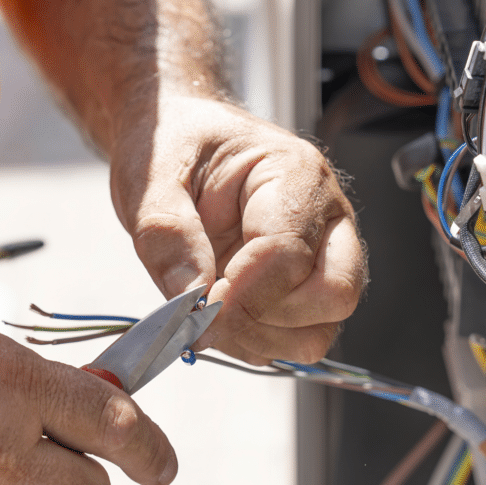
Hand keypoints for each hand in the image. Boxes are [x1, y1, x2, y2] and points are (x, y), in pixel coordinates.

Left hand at [109, 95, 367, 364]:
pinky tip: (219, 315)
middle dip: (265, 319)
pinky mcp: (303, 289)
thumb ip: (166, 234)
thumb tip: (190, 301)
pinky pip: (296, 340)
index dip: (241, 295)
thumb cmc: (173, 143)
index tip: (194, 307)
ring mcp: (321, 257)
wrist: (177, 140)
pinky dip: (255, 344)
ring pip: (320, 328)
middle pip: (333, 295)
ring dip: (259, 339)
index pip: (289, 254)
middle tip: (205, 312)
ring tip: (207, 313)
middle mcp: (325, 218)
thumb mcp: (152, 175)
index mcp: (295, 174)